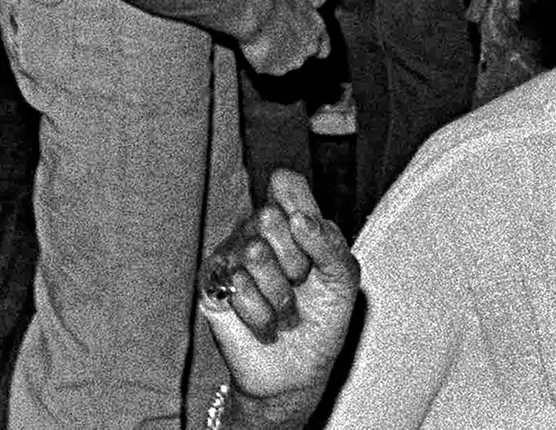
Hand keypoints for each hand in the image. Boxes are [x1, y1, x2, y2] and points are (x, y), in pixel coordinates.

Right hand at [199, 169, 360, 412]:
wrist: (299, 371)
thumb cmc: (322, 320)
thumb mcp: (343, 281)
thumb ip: (331, 245)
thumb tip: (300, 220)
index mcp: (290, 221)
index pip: (286, 184)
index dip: (300, 206)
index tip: (311, 238)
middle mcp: (256, 232)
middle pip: (268, 216)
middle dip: (295, 261)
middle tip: (300, 284)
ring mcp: (230, 257)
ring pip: (254, 253)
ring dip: (281, 296)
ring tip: (284, 311)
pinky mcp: (212, 286)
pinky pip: (237, 288)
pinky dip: (262, 316)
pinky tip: (266, 325)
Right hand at [237, 0, 327, 77]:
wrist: (254, 10)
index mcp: (316, 29)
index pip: (323, 49)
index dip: (309, 45)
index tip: (295, 39)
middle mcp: (309, 48)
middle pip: (301, 55)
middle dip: (289, 50)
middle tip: (272, 35)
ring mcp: (293, 61)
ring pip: (284, 63)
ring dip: (275, 55)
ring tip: (260, 38)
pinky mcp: (276, 69)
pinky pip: (267, 66)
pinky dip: (260, 60)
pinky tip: (254, 45)